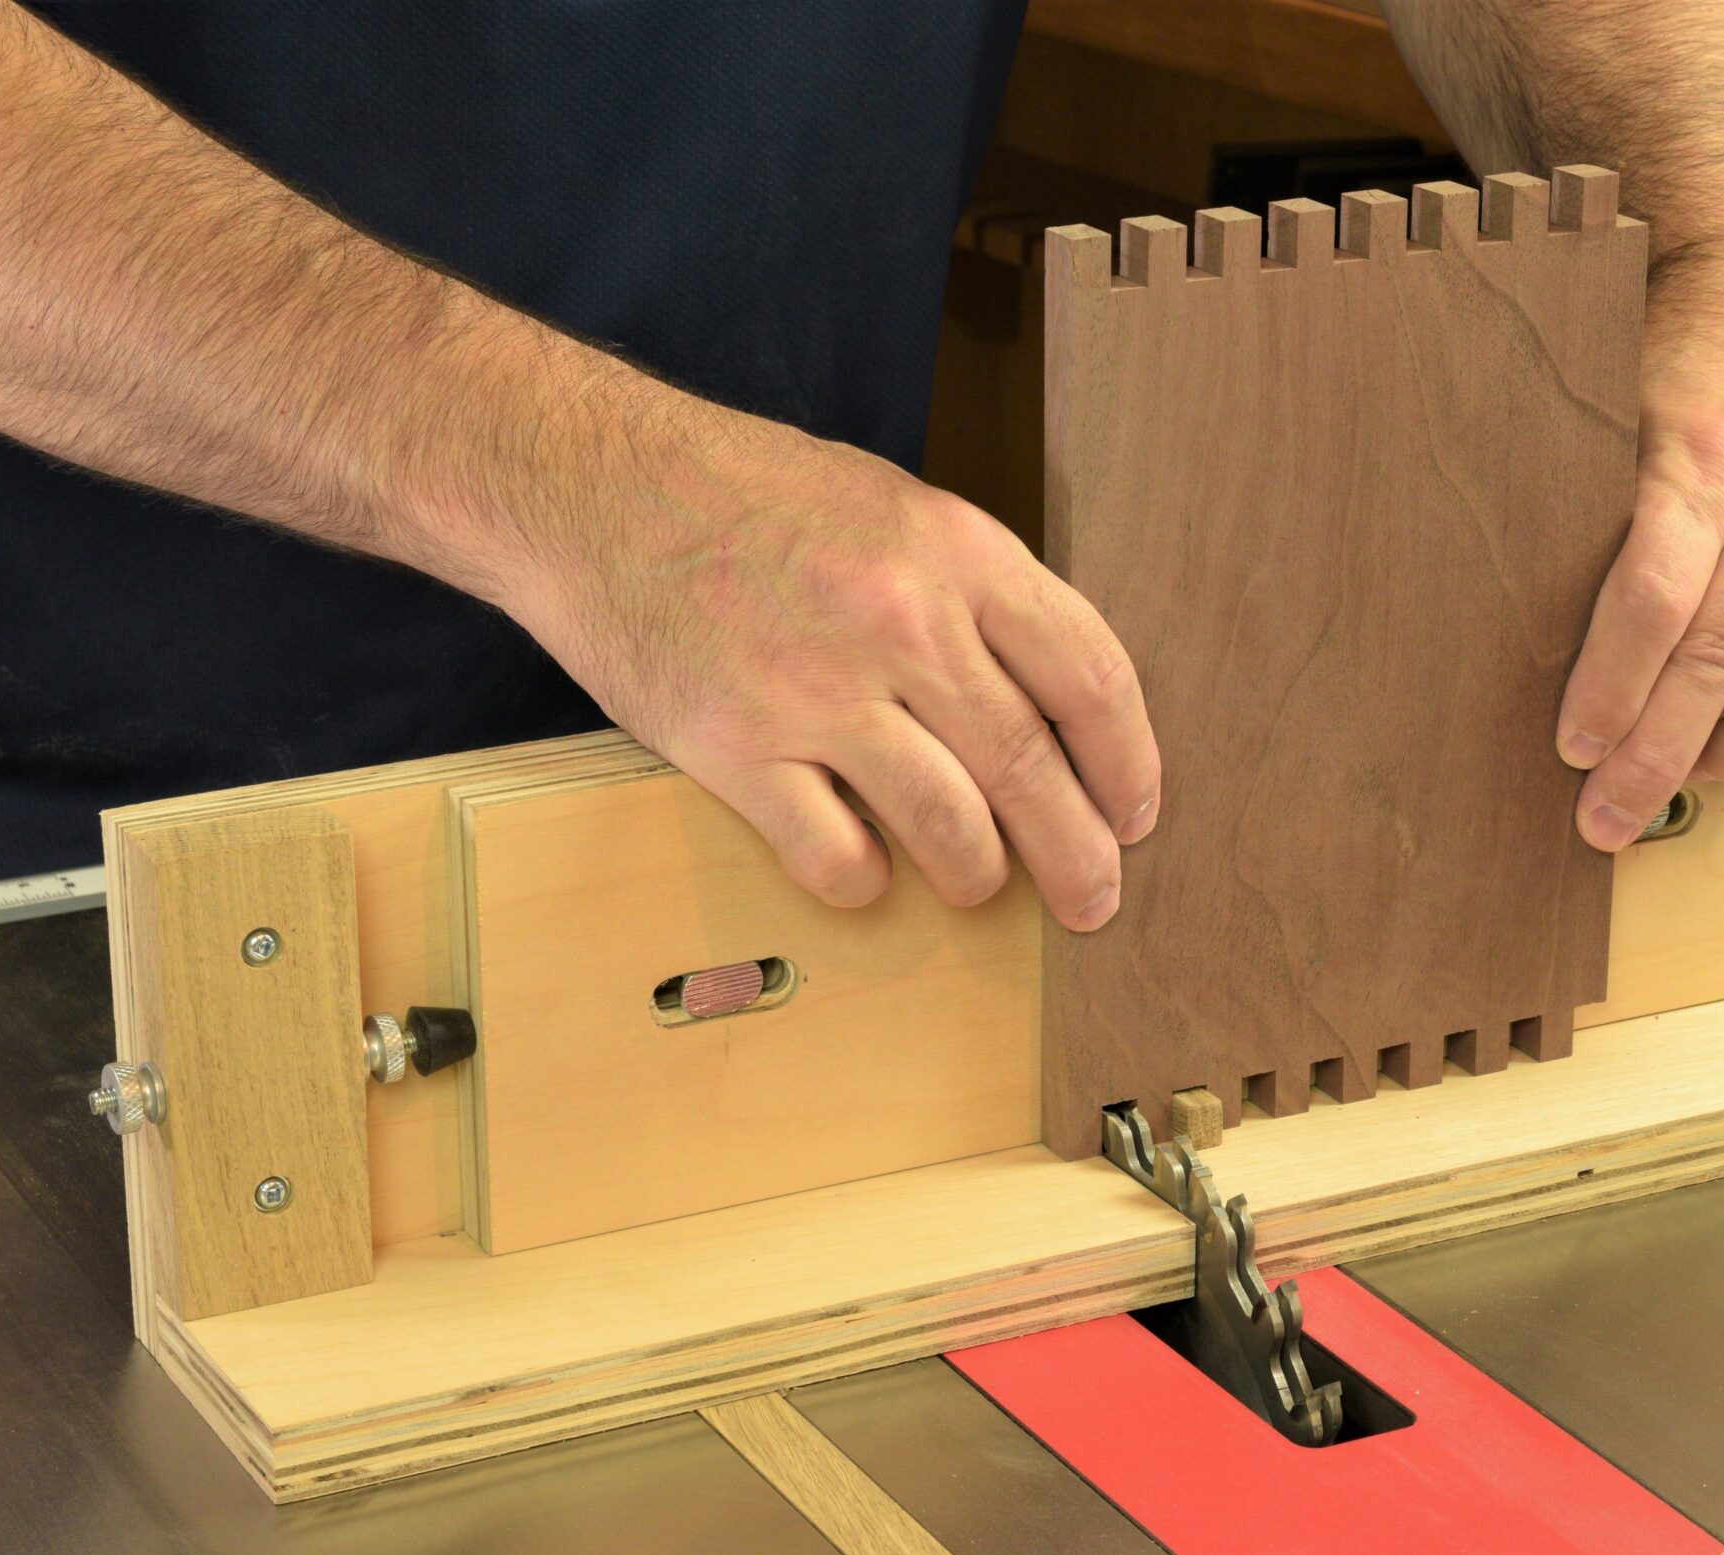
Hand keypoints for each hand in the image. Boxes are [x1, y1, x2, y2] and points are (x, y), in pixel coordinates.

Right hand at [468, 374, 1159, 929]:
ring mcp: (821, 691)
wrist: (588, 485)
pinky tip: (863, 869)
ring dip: (977, 876)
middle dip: (1079, 856)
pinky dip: (863, 880)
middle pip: (1034, 772)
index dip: (1129, 764)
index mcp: (957, 552)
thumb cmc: (739, 494)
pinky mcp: (740, 749)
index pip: (1091, 678)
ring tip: (974, 883)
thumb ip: (970, 593)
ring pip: (954, 829)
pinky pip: (837, 856)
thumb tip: (1043, 699)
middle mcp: (904, 623)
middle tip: (1093, 901)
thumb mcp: (888, 505)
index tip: (1134, 813)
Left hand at [1557, 260, 1723, 851]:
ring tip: (1689, 779)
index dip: (1610, 690)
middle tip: (1605, 819)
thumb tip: (1522, 660)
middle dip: (1657, 758)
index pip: (1653, 600)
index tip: (1572, 751)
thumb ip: (1585, 528)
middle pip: (1723, 660)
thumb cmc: (1663, 377)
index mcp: (1707, 457)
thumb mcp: (1606, 426)